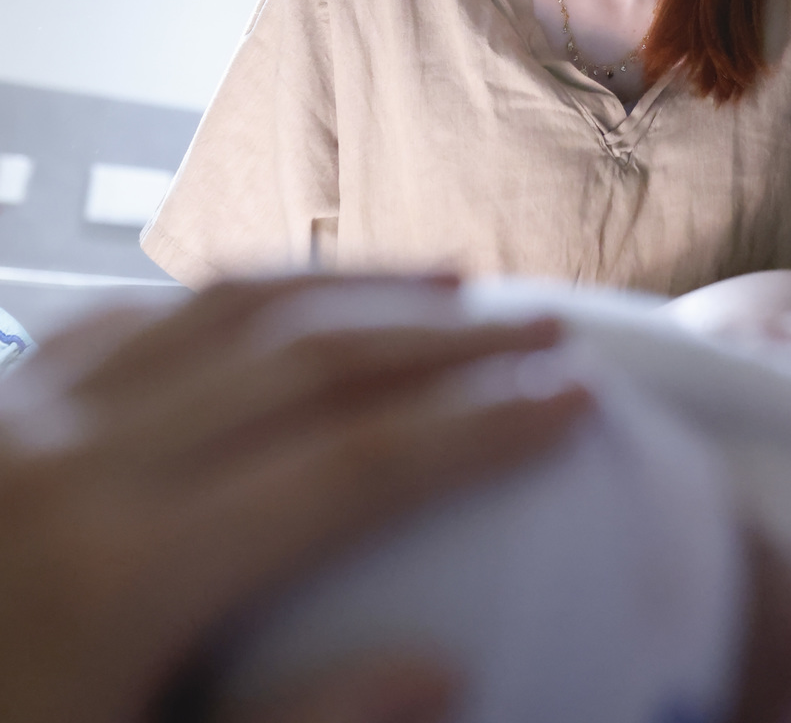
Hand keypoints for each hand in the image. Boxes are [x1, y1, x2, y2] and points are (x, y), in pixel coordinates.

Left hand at [0, 275, 590, 722]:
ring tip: (443, 281)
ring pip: (222, 309)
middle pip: (304, 361)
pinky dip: (232, 294)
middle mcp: (80, 458)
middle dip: (438, 339)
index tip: (573, 397)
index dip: (476, 428)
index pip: (350, 466)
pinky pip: (133, 314)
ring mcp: (27, 412)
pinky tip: (279, 298)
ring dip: (345, 288)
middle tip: (544, 327)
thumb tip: (445, 671)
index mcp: (122, 569)